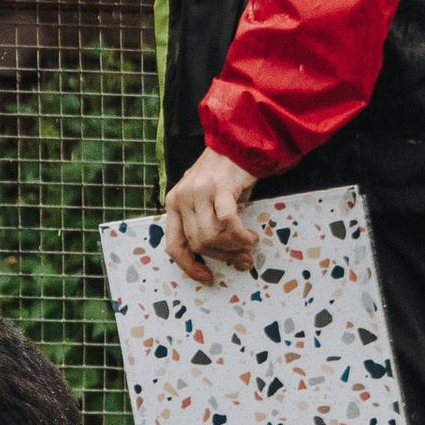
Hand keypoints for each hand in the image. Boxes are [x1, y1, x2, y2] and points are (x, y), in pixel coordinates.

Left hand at [163, 148, 262, 284]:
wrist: (237, 146)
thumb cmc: (223, 176)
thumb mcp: (205, 201)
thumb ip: (208, 227)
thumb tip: (232, 260)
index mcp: (174, 203)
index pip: (174, 245)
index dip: (190, 267)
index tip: (208, 278)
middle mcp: (182, 198)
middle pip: (199, 243)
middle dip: (223, 256)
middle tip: (243, 258)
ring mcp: (199, 192)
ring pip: (211, 236)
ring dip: (234, 246)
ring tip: (249, 243)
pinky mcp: (219, 187)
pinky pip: (227, 222)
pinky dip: (240, 235)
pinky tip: (251, 236)